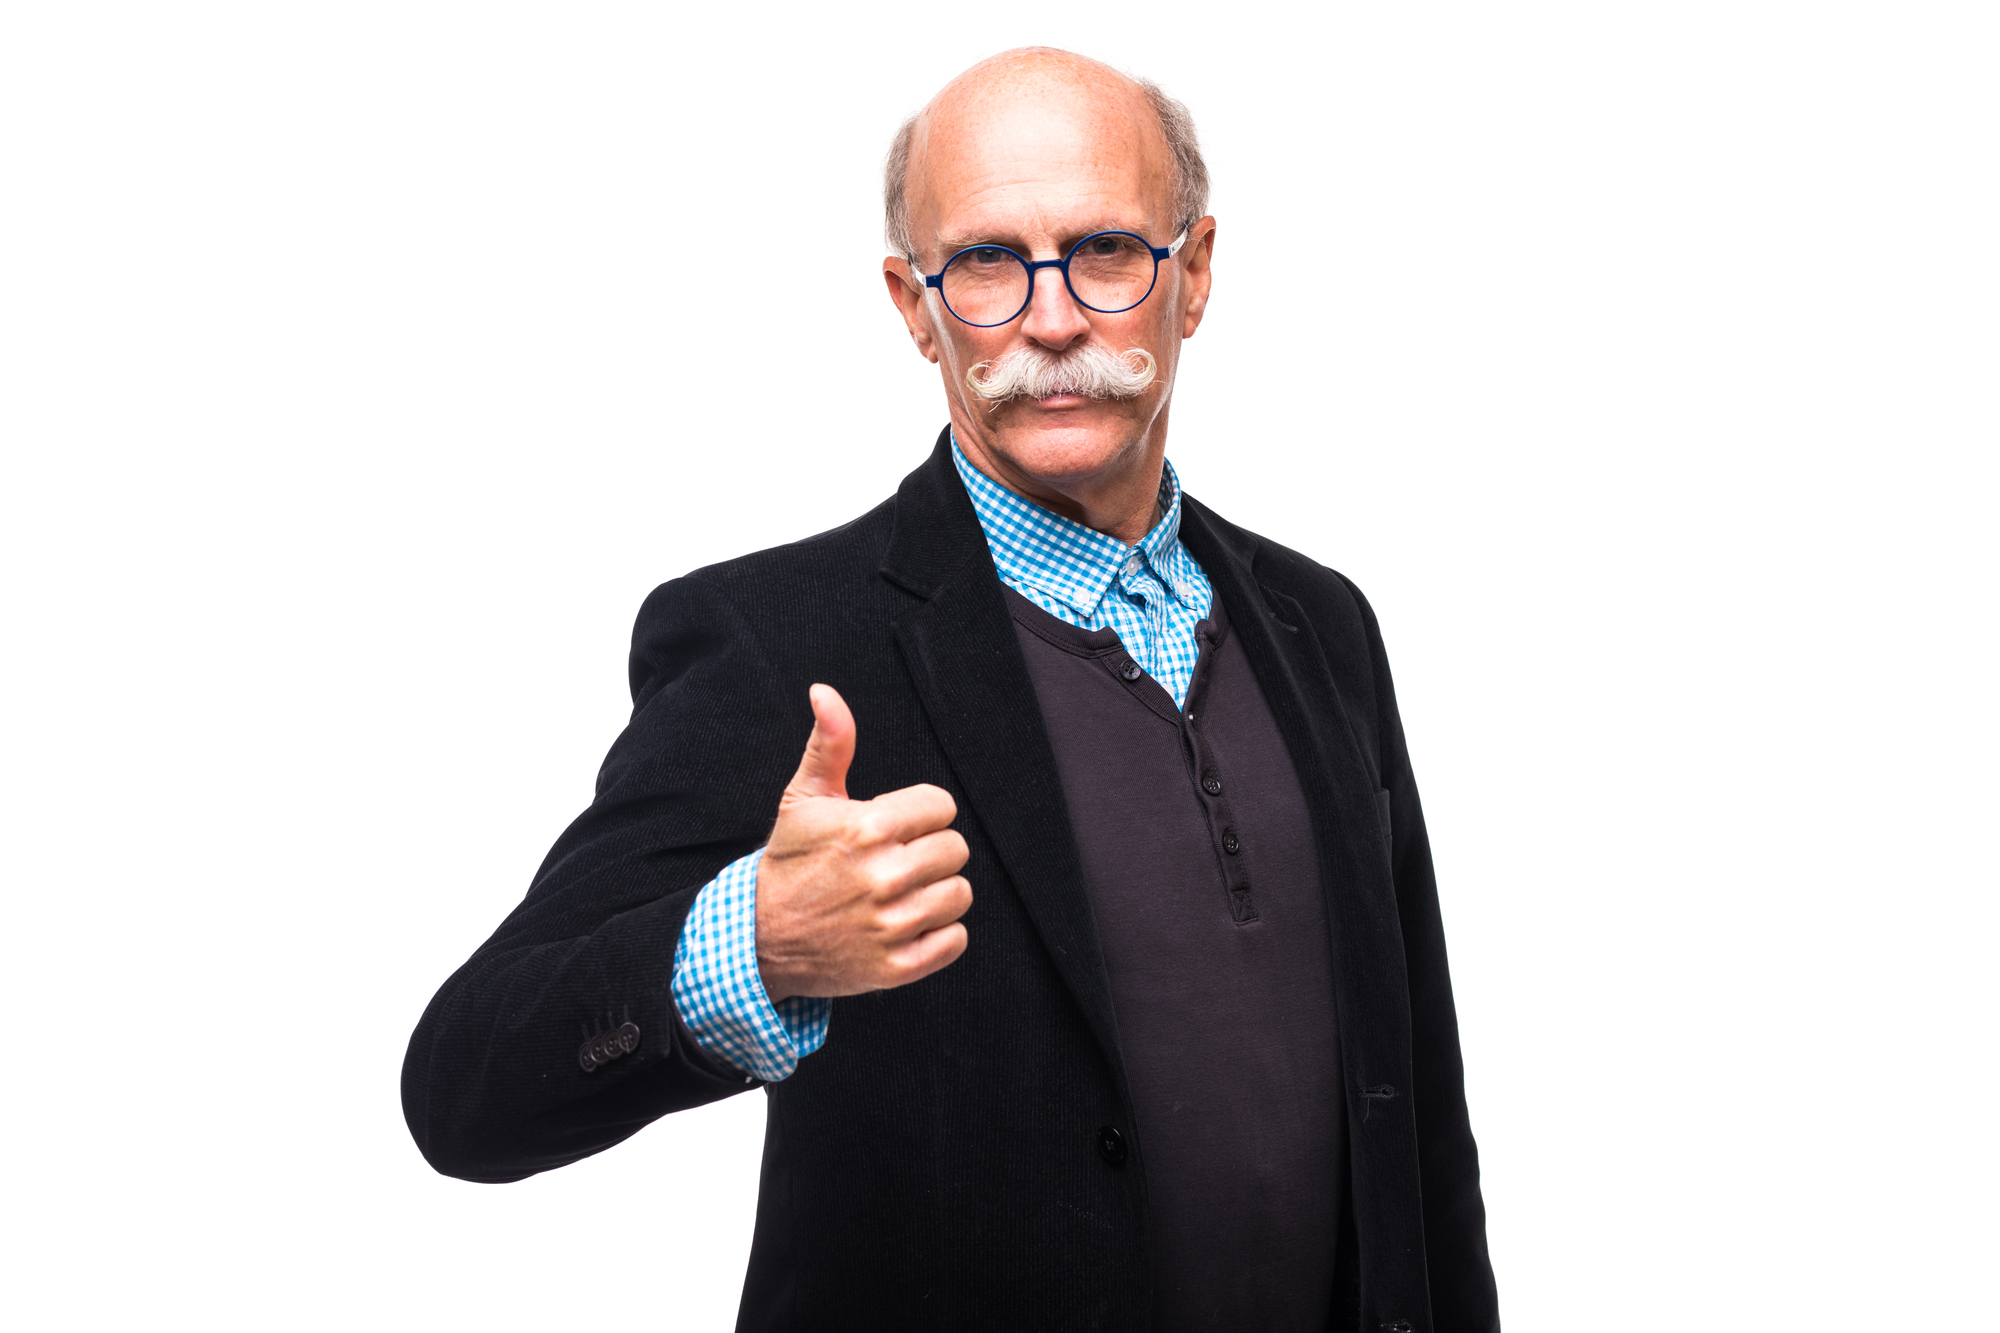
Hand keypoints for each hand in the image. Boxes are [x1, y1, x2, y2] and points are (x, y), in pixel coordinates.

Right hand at [755, 684, 971, 1003]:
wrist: (758, 939)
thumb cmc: (789, 863)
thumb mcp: (803, 799)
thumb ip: (830, 744)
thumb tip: (824, 692)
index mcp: (868, 828)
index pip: (941, 805)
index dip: (919, 814)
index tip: (894, 827)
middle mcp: (885, 876)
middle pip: (955, 848)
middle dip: (928, 851)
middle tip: (895, 862)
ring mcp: (893, 925)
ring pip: (960, 892)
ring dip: (936, 892)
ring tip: (900, 893)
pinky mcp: (898, 967)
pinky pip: (956, 939)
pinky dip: (938, 934)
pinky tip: (905, 925)